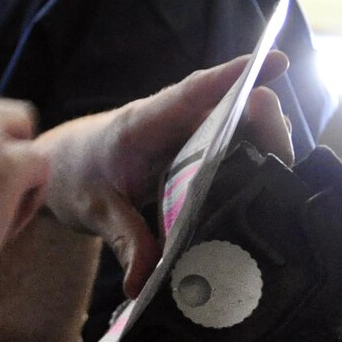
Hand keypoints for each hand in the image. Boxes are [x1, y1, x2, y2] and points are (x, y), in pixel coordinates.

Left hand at [41, 52, 294, 297]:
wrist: (58, 168)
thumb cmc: (72, 176)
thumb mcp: (93, 209)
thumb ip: (122, 240)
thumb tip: (142, 281)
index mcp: (143, 123)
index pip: (193, 92)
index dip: (233, 76)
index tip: (276, 60)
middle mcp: (170, 121)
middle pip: (228, 108)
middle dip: (264, 121)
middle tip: (283, 149)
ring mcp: (183, 135)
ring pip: (234, 128)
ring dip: (263, 143)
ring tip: (283, 174)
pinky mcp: (190, 152)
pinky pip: (228, 148)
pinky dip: (250, 160)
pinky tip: (268, 184)